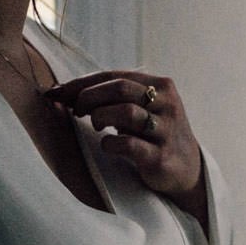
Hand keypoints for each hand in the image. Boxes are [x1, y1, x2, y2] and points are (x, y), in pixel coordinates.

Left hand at [45, 69, 208, 215]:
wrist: (187, 169)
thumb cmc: (153, 134)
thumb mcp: (143, 107)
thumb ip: (114, 96)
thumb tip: (61, 90)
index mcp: (161, 85)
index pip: (114, 75)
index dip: (82, 83)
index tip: (57, 92)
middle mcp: (167, 104)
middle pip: (119, 88)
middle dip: (89, 97)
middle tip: (76, 111)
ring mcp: (166, 130)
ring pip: (126, 112)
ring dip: (100, 117)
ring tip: (96, 126)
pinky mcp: (161, 156)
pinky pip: (128, 144)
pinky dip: (110, 144)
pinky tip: (108, 146)